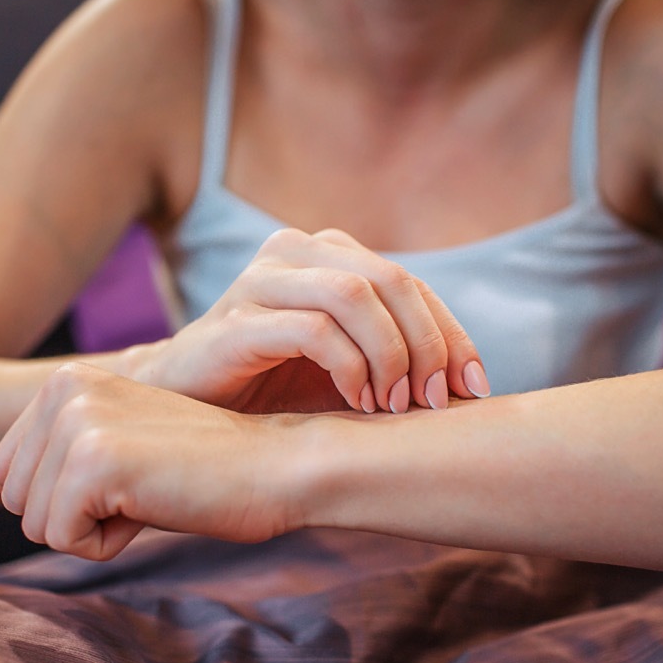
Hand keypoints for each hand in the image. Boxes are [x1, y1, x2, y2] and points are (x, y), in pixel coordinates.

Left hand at [0, 362, 298, 559]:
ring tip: (155, 491)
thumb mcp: (118, 446)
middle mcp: (62, 389)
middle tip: (147, 486)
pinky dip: (110, 544)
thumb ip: (55, 452)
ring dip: (95, 529)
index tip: (132, 476)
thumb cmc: (206, 470)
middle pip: (15, 501)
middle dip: (77, 516)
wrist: (279, 465)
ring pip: (35, 524)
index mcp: (64, 381)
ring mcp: (76, 422)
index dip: (68, 499)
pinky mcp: (92, 461)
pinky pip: (64, 540)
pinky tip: (158, 504)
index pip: (5, 475)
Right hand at [148, 227, 490, 413]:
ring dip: (391, 355)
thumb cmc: (272, 391)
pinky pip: (313, 330)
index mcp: (327, 255)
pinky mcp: (235, 322)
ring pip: (355, 294)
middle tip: (435, 401)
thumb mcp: (349, 372)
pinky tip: (359, 403)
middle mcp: (295, 252)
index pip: (411, 284)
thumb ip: (399, 362)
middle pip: (391, 280)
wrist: (186, 410)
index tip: (475, 390)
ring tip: (395, 406)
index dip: (451, 335)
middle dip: (427, 344)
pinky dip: (351, 368)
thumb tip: (476, 388)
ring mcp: (260, 282)